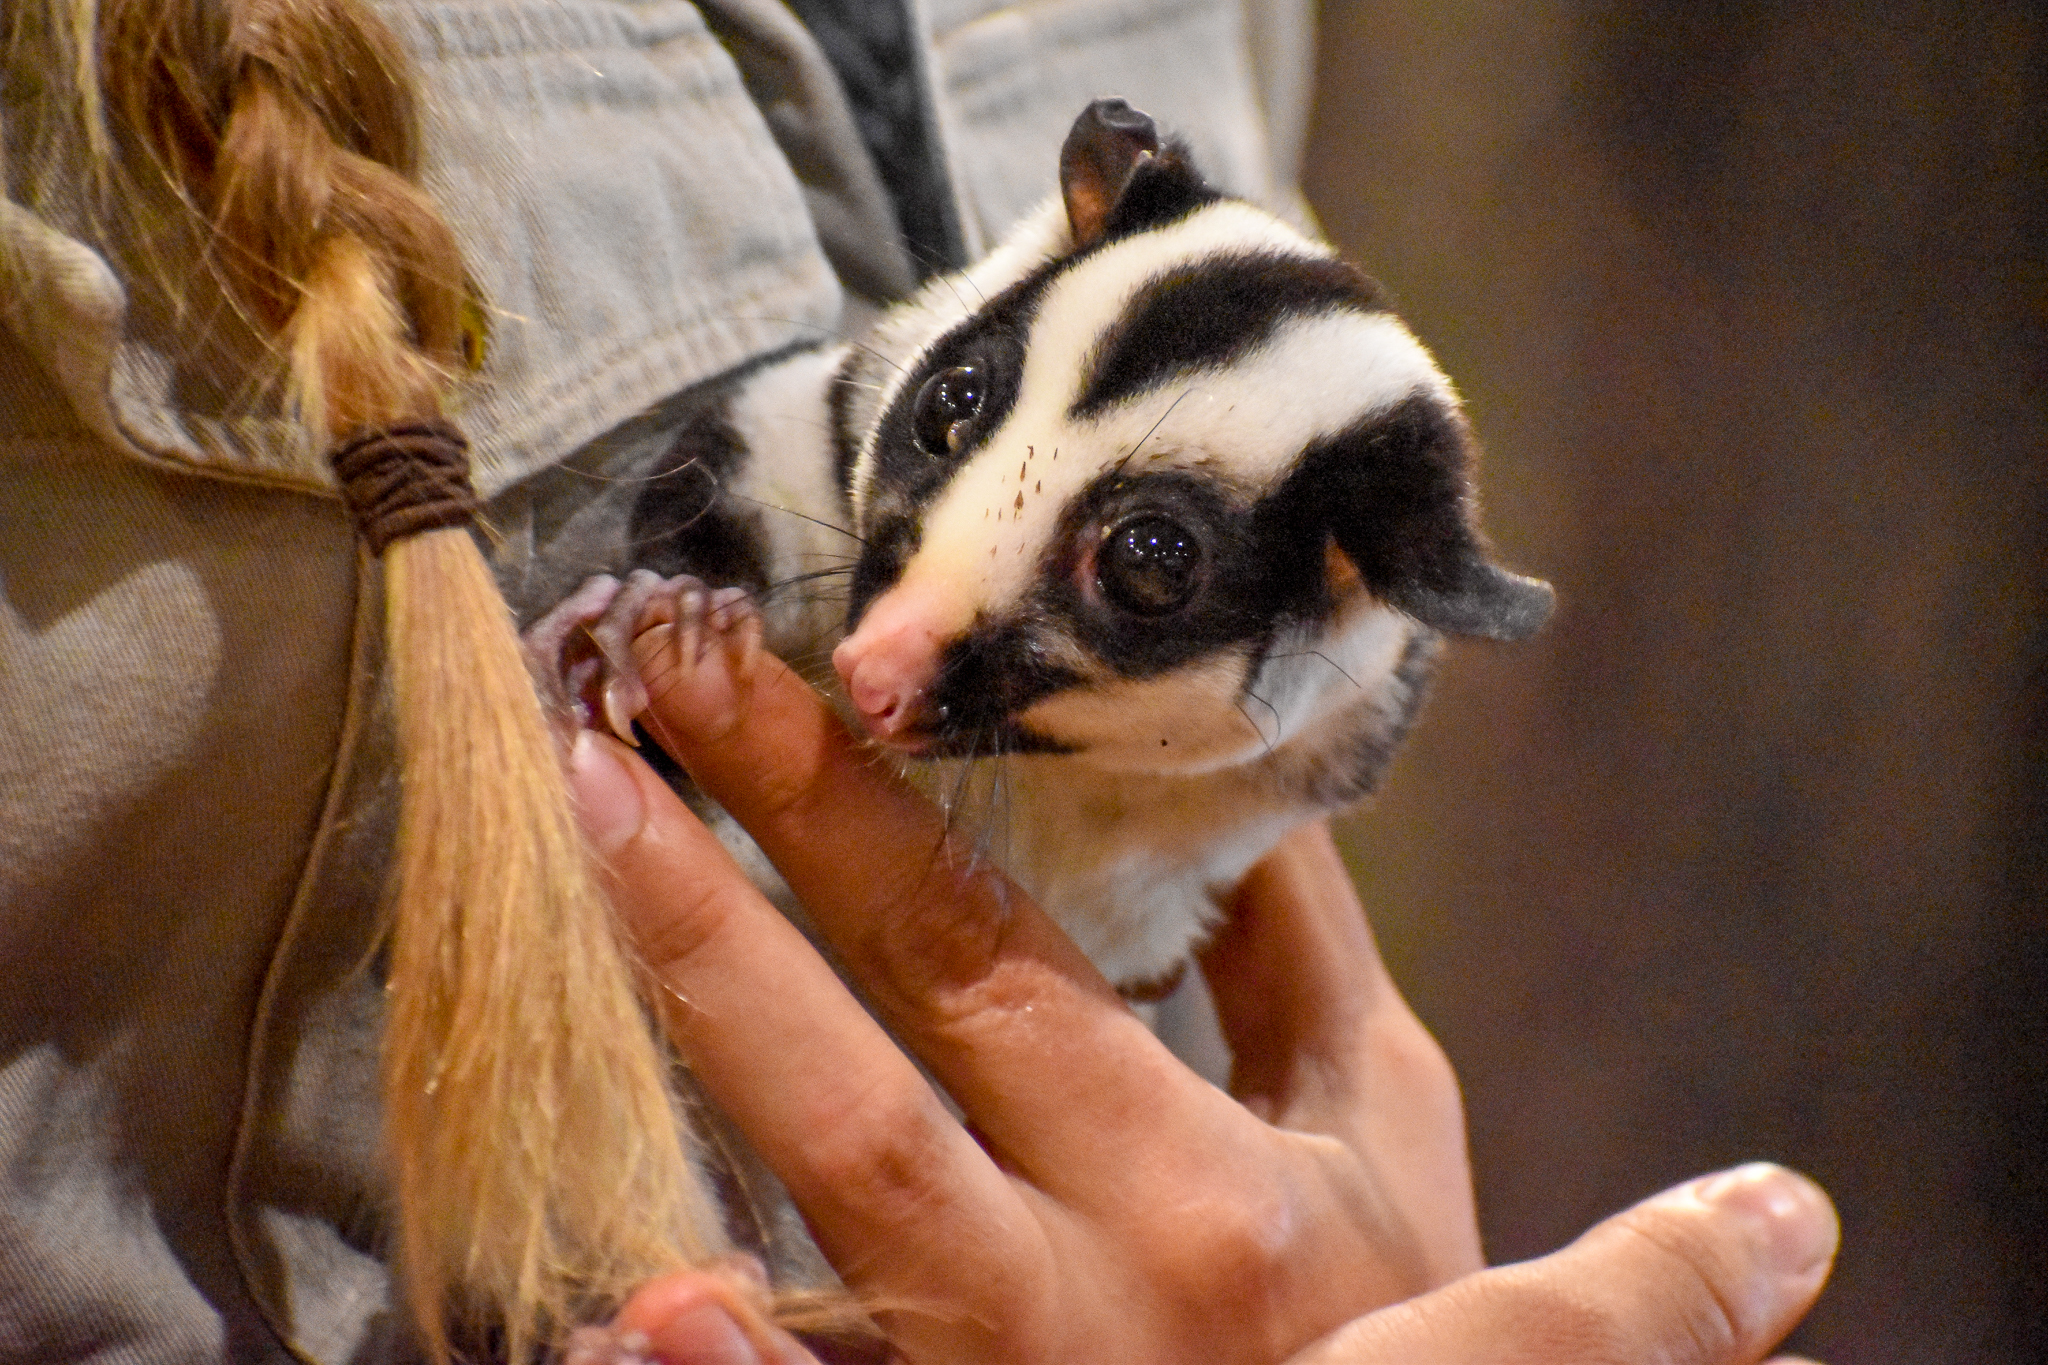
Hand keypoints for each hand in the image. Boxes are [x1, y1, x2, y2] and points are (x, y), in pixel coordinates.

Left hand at [566, 592, 1834, 1362]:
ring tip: (583, 895)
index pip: (987, 957)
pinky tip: (609, 1295)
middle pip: (862, 1078)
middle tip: (599, 729)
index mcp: (1209, 1189)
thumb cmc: (1390, 1314)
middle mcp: (1086, 1295)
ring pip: (806, 1226)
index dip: (840, 812)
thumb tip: (1209, 759)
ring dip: (685, 1047)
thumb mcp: (1375, 1122)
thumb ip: (1289, 943)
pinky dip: (702, 1359)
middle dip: (714, 893)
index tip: (729, 676)